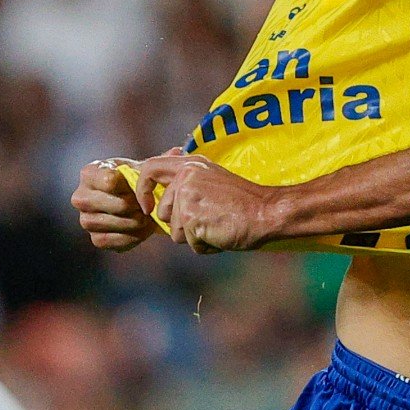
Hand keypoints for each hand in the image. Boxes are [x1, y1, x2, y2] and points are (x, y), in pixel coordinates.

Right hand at [72, 157, 157, 250]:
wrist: (130, 202)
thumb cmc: (135, 181)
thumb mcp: (142, 167)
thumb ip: (158, 161)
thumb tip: (176, 151)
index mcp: (89, 173)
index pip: (111, 181)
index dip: (133, 187)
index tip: (143, 188)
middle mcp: (80, 197)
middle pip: (115, 204)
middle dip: (136, 206)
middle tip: (149, 206)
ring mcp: (86, 220)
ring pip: (115, 223)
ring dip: (136, 223)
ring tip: (148, 218)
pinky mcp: (95, 239)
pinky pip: (114, 241)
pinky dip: (133, 237)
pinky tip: (142, 230)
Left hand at [138, 154, 282, 253]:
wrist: (266, 212)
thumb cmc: (242, 201)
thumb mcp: (212, 179)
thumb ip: (187, 180)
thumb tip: (161, 190)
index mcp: (190, 164)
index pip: (149, 169)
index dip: (142, 190)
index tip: (149, 207)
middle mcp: (185, 177)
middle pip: (163, 212)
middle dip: (180, 225)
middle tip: (208, 219)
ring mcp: (187, 197)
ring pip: (175, 232)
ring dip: (194, 236)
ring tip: (217, 224)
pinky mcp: (191, 219)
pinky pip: (190, 244)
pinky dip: (205, 245)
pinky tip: (221, 233)